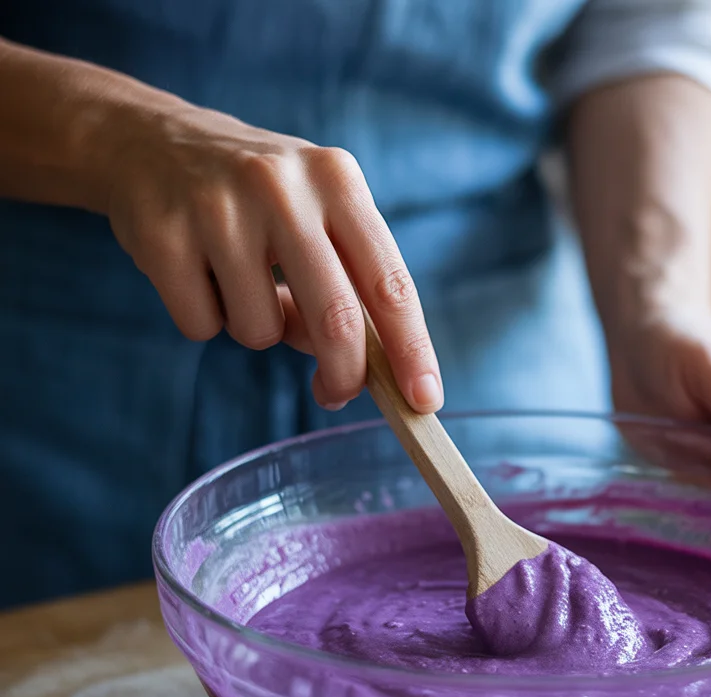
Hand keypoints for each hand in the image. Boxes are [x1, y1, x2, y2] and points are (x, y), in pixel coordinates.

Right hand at [101, 103, 441, 411]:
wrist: (144, 140)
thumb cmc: (255, 200)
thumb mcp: (313, 220)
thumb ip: (344, 289)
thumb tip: (357, 375)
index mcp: (337, 181)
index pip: (390, 283)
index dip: (412, 350)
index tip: (424, 400)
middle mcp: (283, 187)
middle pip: (336, 319)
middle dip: (343, 374)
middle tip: (334, 394)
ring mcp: (218, 208)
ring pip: (261, 331)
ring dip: (255, 329)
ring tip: (235, 280)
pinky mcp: (162, 234)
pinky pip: (202, 325)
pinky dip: (204, 318)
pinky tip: (195, 271)